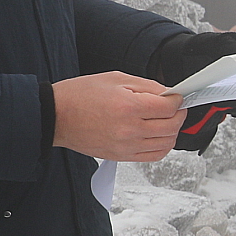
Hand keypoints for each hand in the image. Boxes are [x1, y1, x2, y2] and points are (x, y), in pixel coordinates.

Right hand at [53, 72, 185, 161]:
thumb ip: (147, 86)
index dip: (178, 99)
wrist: (55, 115)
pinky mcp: (122, 156)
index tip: (177, 96)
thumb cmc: (79, 95)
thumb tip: (169, 93)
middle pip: (172, 126)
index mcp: (128, 107)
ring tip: (166, 119)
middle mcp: (129, 129)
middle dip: (179, 114)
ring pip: (167, 143)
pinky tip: (158, 135)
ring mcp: (126, 146)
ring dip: (173, 130)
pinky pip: (154, 156)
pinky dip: (163, 145)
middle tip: (175, 107)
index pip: (169, 107)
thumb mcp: (116, 78)